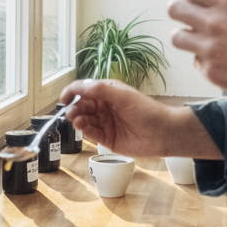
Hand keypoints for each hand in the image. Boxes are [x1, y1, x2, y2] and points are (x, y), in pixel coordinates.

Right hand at [60, 79, 201, 157]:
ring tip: (78, 120)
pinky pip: (92, 134)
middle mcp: (106, 107)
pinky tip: (83, 127)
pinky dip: (85, 130)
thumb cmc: (146, 110)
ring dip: (78, 119)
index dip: (73, 92)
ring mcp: (106, 123)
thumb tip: (78, 86)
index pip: (85, 90)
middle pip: (83, 106)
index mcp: (109, 93)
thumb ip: (100, 89)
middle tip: (70, 112)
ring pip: (85, 120)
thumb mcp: (122, 95)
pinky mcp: (108, 139)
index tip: (64, 98)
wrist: (163, 133)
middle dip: (75, 108)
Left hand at [168, 0, 226, 96]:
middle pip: (174, 9)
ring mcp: (208, 50)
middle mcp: (213, 24)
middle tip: (185, 10)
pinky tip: (212, 58)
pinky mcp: (209, 72)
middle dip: (177, 7)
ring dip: (183, 34)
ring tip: (192, 35)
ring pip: (177, 37)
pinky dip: (200, 58)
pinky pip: (195, 61)